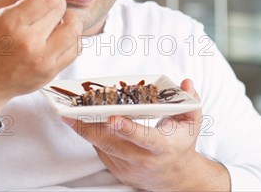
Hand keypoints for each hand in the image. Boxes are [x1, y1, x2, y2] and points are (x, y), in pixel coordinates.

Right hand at [0, 0, 82, 112]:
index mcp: (12, 22)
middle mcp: (30, 41)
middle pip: (62, 9)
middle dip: (58, 1)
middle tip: (48, 4)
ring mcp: (43, 59)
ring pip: (75, 29)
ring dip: (69, 19)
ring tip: (57, 21)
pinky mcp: (52, 72)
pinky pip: (76, 48)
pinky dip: (72, 38)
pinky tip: (60, 36)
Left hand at [63, 80, 229, 190]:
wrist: (175, 177)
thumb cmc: (181, 143)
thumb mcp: (192, 122)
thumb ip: (190, 101)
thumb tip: (186, 83)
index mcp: (162, 147)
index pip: (144, 138)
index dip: (128, 128)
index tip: (113, 118)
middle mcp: (144, 160)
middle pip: (114, 144)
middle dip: (91, 128)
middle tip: (72, 113)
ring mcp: (129, 167)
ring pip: (103, 148)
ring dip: (85, 131)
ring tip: (69, 115)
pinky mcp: (118, 170)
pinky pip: (101, 151)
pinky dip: (91, 136)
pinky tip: (81, 123)